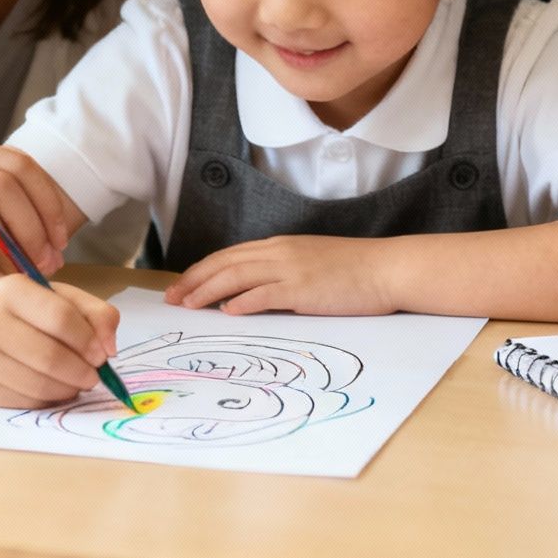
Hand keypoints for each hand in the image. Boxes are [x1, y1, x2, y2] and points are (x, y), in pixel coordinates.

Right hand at [0, 276, 119, 407]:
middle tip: (96, 375)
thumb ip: (97, 315)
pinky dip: (50, 399)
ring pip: (39, 385)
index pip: (60, 317)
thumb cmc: (29, 309)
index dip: (88, 340)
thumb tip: (109, 348)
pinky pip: (27, 402)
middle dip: (82, 371)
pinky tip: (56, 387)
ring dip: (69, 389)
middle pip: (50, 356)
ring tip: (78, 381)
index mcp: (11, 291)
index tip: (103, 354)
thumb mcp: (63, 298)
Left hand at [164, 235, 396, 314]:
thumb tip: (249, 295)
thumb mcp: (309, 264)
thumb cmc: (353, 271)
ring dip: (208, 291)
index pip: (229, 255)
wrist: (386, 269)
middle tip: (170, 299)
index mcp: (280, 246)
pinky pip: (265, 294)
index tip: (180, 287)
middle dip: (193, 280)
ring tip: (188, 305)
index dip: (200, 271)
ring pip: (237, 276)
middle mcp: (280, 253)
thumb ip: (280, 274)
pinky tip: (227, 312)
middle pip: (225, 263)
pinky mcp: (304, 289)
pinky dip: (242, 302)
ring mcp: (291, 269)